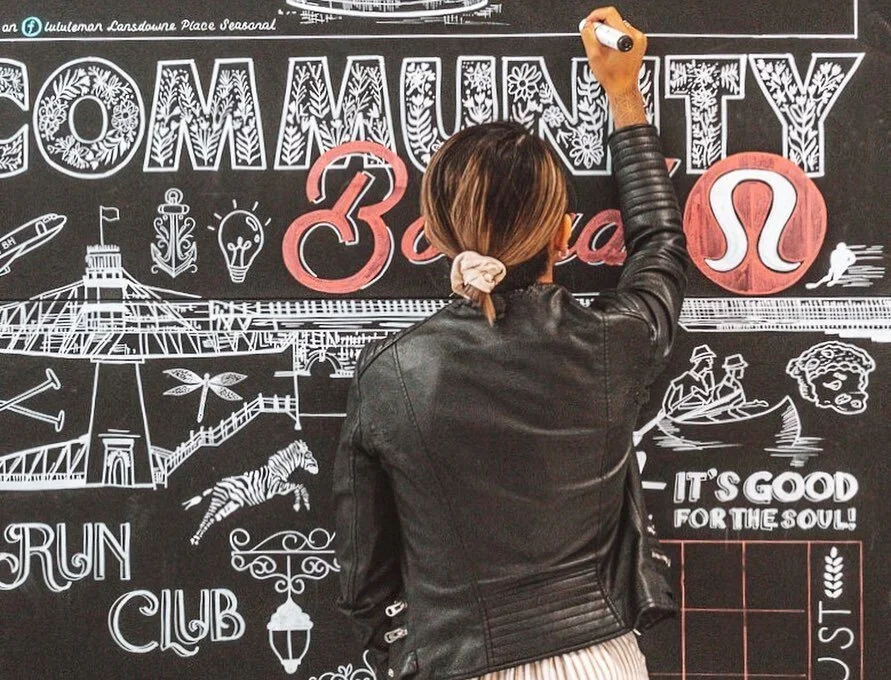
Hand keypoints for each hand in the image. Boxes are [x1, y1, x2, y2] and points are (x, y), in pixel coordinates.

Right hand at [580, 7, 647, 126]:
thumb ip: (589, 36)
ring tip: (604, 50)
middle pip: (613, 19)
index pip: (609, 14)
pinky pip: (623, 33)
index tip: (588, 25)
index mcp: (626, 38)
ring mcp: (639, 39)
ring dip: (607, 34)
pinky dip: (614, 38)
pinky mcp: (639, 42)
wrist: (623, 88)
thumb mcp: (594, 56)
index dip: (595, 18)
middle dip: (601, 28)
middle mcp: (636, 36)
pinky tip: (611, 51)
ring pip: (617, 26)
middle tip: (595, 41)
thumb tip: (587, 25)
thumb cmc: (612, 77)